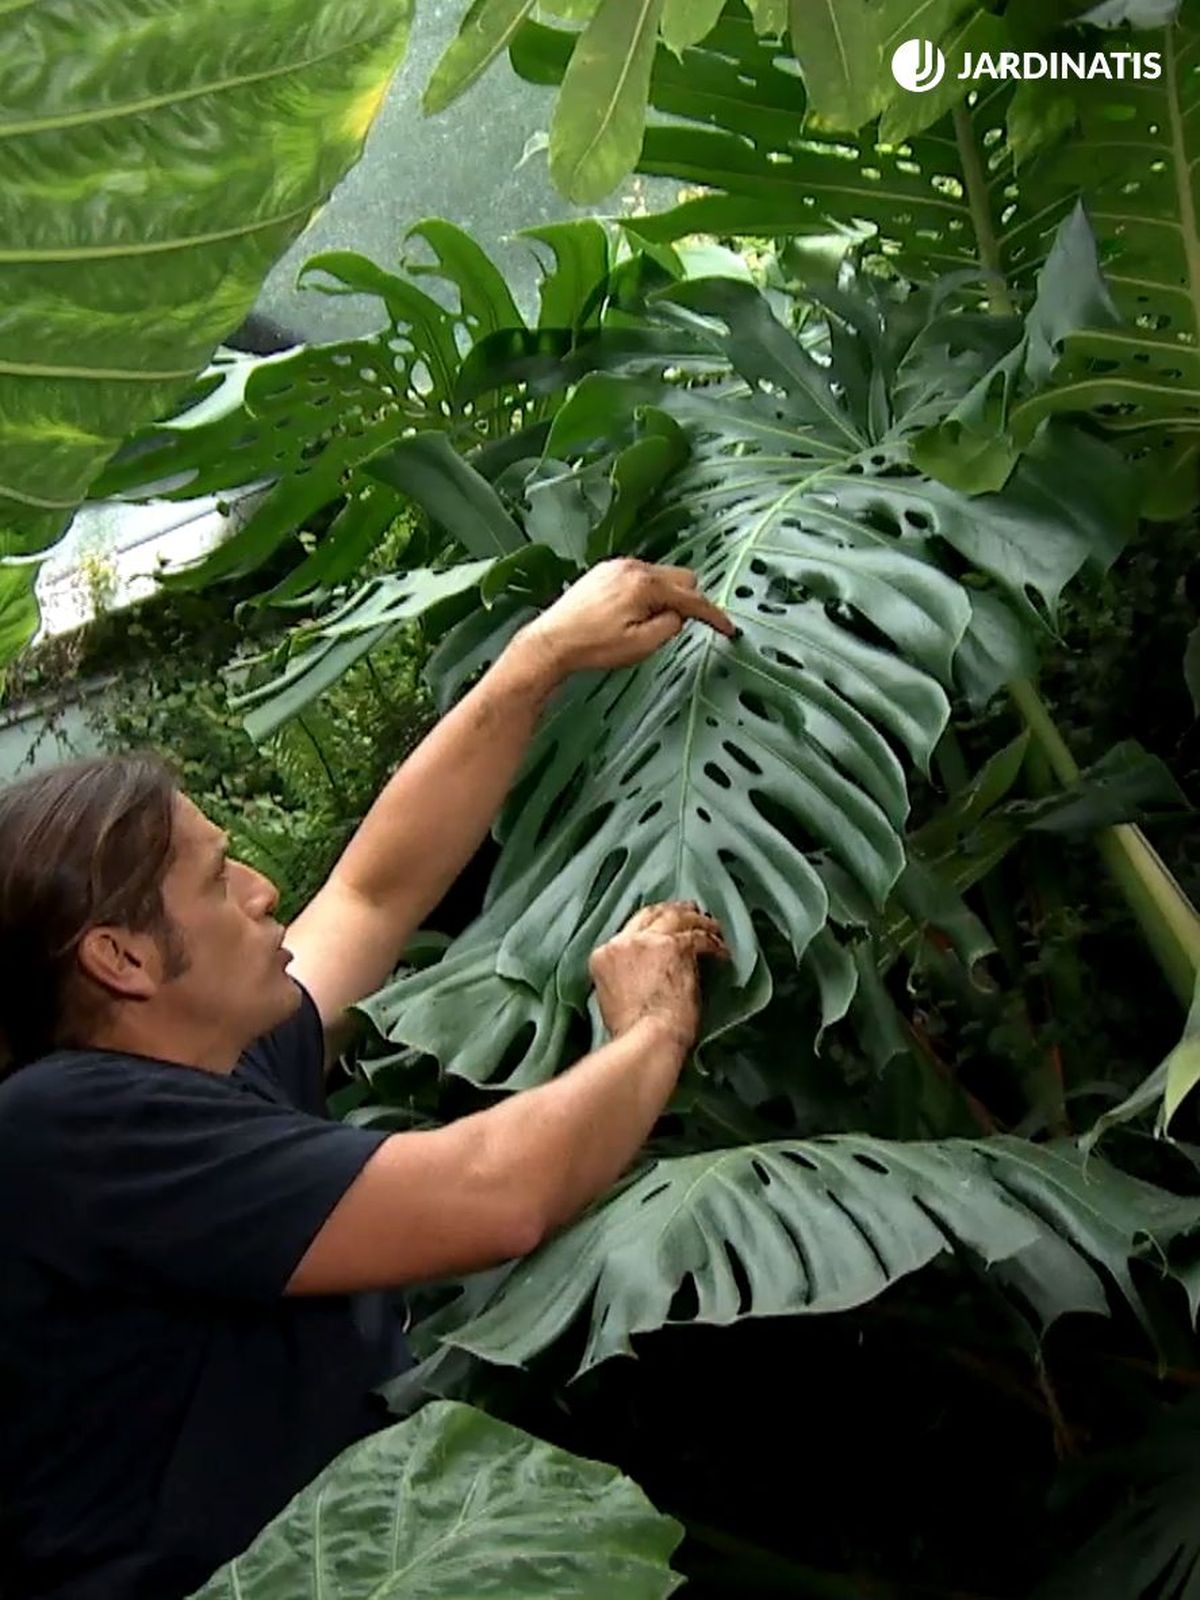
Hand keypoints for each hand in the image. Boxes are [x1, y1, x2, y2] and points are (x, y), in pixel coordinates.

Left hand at [518, 558, 734, 680]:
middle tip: (672, 627)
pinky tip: (630, 614)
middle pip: (682, 578)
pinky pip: (639, 576)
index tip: (727, 629)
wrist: (552, 642)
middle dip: (687, 601)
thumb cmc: (593, 647)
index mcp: (645, 585)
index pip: (692, 598)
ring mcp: (617, 566)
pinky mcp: (604, 571)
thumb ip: (670, 627)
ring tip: (643, 624)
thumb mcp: (641, 646)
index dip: (713, 615)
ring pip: (661, 576)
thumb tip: (679, 615)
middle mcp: (633, 567)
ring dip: (665, 596)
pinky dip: (646, 592)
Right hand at [589, 901, 729, 1054]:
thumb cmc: (632, 1032)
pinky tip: (722, 951)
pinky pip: (700, 937)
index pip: (631, 928)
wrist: (646, 1040)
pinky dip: (714, 942)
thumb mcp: (614, 997)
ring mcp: (649, 941)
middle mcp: (624, 941)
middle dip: (673, 912)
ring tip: (713, 927)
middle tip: (691, 913)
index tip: (664, 928)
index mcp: (604, 954)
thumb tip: (645, 972)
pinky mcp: (676, 947)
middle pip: (652, 914)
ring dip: (698, 921)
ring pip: (677, 918)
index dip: (651, 924)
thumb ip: (624, 975)